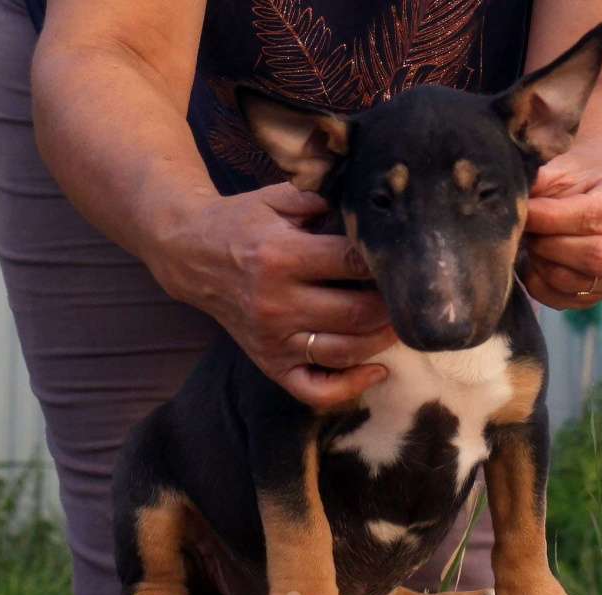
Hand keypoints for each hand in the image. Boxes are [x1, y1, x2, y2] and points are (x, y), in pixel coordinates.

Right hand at [142, 183, 395, 407]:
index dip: (385, 262)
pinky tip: (376, 370)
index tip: (405, 260)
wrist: (190, 253)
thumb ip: (322, 201)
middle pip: (357, 313)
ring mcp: (273, 338)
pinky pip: (314, 389)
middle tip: (411, 295)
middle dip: (393, 305)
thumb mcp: (277, 198)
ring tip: (399, 323)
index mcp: (281, 256)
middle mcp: (277, 303)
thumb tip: (370, 213)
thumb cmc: (242, 222)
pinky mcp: (269, 362)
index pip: (352, 263)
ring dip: (382, 340)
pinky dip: (349, 387)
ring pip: (344, 352)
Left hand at [520, 154, 601, 309]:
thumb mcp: (563, 170)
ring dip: (543, 264)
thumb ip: (540, 183)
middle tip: (526, 230)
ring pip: (579, 282)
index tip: (524, 212)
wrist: (597, 197)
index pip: (593, 216)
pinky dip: (539, 285)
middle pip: (594, 255)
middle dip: (549, 244)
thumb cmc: (577, 182)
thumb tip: (513, 203)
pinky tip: (533, 263)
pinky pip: (566, 300)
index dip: (551, 218)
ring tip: (531, 243)